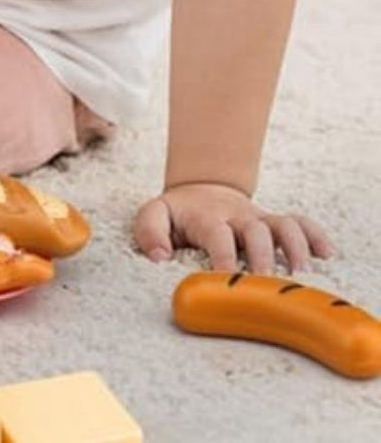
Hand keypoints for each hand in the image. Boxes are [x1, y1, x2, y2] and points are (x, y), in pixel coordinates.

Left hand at [134, 182, 333, 273]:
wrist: (201, 190)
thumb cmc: (178, 213)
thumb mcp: (154, 214)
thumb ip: (149, 230)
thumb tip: (159, 257)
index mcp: (207, 217)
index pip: (217, 235)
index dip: (224, 257)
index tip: (229, 280)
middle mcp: (237, 217)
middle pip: (256, 230)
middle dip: (263, 257)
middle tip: (267, 284)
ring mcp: (259, 219)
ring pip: (283, 224)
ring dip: (294, 246)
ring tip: (299, 273)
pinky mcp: (276, 223)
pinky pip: (301, 222)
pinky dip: (315, 235)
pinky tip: (325, 254)